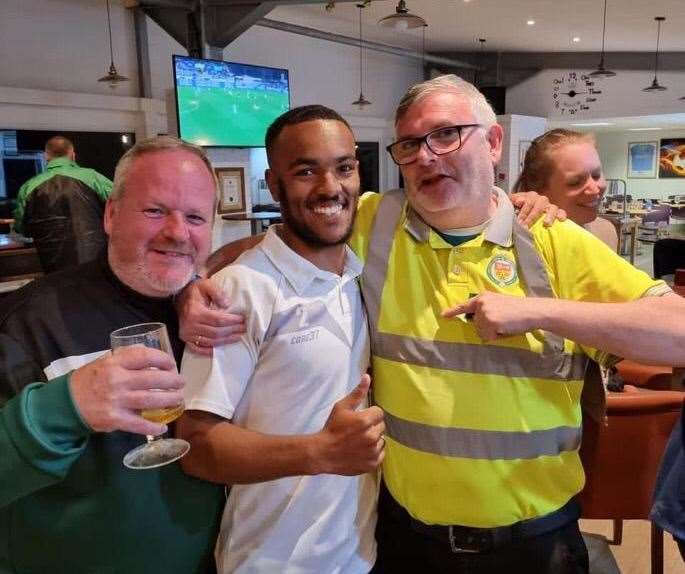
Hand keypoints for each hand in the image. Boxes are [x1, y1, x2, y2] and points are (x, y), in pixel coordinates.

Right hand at [69, 346, 184, 435]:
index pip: (145, 356)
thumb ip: (126, 358)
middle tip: (181, 383)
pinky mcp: (115, 419)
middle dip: (173, 381)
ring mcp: (117, 401)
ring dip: (170, 400)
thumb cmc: (89, 380)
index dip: (163, 359)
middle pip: (154, 379)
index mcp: (114, 363)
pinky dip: (154, 427)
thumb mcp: (104, 362)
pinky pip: (140, 424)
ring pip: (152, 401)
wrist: (66, 404)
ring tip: (178, 399)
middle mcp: (117, 380)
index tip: (171, 364)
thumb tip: (151, 355)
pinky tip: (163, 427)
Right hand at [177, 278, 245, 355]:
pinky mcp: (185, 339)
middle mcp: (190, 325)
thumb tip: (227, 304)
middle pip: (216, 332)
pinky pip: (199, 349)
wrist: (180, 297)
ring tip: (238, 337)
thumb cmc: (196, 291)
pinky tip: (221, 349)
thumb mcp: (206, 285)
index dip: (232, 321)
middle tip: (244, 329)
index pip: (218, 320)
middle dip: (232, 331)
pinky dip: (210, 351)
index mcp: (195, 312)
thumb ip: (217, 292)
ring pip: (210, 341)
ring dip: (226, 341)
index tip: (242, 320)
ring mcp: (187, 334)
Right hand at [314, 374, 384, 475]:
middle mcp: (372, 436)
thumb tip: (368, 376)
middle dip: (372, 426)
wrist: (323, 453)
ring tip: (359, 441)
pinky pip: (381, 454)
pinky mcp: (373, 464)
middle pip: (381, 426)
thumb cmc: (331, 428)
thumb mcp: (342, 407)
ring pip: (382, 440)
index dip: (370, 414)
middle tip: (358, 429)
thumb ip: (357, 393)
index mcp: (365, 421)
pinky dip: (374, 452)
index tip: (360, 418)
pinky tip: (362, 450)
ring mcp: (373, 451)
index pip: (379, 413)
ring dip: (374, 439)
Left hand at [442, 291, 541, 340]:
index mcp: (483, 297)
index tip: (443, 315)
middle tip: (504, 322)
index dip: (453, 311)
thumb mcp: (499, 304)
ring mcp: (484, 313)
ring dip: (493, 333)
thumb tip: (477, 322)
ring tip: (506, 325)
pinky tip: (506, 328)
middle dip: (488, 328)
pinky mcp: (490, 322)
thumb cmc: (519, 309)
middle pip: (476, 325)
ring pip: (481, 332)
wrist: (532, 310)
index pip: (465, 305)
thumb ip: (486, 309)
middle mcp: (481, 304)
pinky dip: (497, 337)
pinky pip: (488, 337)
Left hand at [510, 191, 566, 227]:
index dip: (524, 210)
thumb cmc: (519, 210)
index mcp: (530, 196)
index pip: (528, 200)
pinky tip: (560, 220)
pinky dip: (561, 215)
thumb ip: (512, 201)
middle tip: (526, 225)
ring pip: (552, 207)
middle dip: (532, 216)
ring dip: (549, 215)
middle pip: (539, 205)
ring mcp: (549, 206)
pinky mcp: (557, 212)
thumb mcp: (513, 205)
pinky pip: (561, 212)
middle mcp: (541, 199)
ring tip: (546, 223)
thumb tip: (515, 200)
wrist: (526, 215)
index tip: (519, 220)